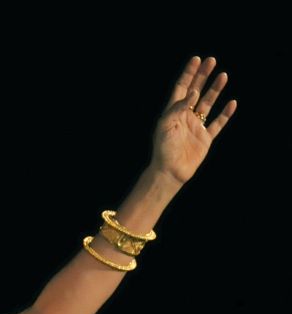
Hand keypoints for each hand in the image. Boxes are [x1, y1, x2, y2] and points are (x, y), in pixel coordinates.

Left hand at [152, 56, 235, 185]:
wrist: (169, 173)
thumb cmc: (163, 149)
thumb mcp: (165, 125)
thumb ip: (178, 107)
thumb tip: (193, 91)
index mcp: (173, 112)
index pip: (182, 88)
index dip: (189, 73)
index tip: (196, 59)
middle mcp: (185, 117)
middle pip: (196, 91)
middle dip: (203, 76)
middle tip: (211, 61)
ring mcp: (196, 127)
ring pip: (208, 104)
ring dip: (215, 90)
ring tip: (223, 75)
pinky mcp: (205, 139)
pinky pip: (218, 124)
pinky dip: (225, 114)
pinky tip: (232, 103)